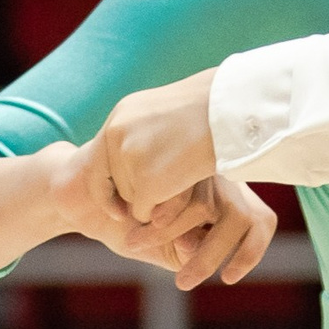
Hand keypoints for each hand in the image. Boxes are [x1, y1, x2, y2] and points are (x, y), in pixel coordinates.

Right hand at [45, 141, 278, 286]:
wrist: (82, 193)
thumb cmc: (128, 225)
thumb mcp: (164, 249)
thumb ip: (187, 253)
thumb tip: (202, 253)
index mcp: (221, 197)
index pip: (261, 221)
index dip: (252, 251)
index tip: (230, 278)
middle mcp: (213, 175)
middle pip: (240, 214)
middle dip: (210, 254)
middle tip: (182, 281)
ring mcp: (188, 159)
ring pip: (204, 205)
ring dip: (171, 235)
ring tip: (138, 243)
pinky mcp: (161, 152)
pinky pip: (173, 192)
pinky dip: (156, 220)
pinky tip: (132, 222)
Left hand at [82, 67, 221, 220]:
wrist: (230, 115)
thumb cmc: (211, 115)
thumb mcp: (167, 116)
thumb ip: (144, 135)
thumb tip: (133, 162)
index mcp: (119, 117)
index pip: (98, 162)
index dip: (106, 188)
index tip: (119, 209)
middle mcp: (116, 136)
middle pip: (117, 185)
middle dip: (138, 194)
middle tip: (170, 188)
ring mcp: (129, 158)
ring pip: (131, 200)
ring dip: (157, 200)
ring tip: (186, 176)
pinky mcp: (146, 181)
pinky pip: (144, 213)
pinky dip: (164, 211)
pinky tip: (185, 190)